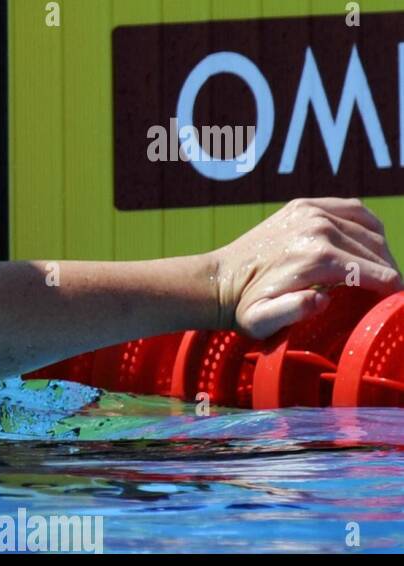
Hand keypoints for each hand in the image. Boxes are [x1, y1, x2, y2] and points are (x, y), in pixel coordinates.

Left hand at [208, 197, 401, 339]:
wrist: (219, 280)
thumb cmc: (243, 307)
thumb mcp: (261, 321)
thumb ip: (292, 312)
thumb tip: (323, 299)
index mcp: (317, 258)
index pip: (376, 273)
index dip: (393, 291)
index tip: (397, 304)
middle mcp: (319, 228)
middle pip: (377, 251)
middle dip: (389, 273)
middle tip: (389, 292)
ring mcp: (312, 212)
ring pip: (370, 229)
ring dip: (381, 251)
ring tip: (380, 272)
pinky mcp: (305, 205)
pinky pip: (353, 209)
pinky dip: (367, 225)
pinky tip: (368, 243)